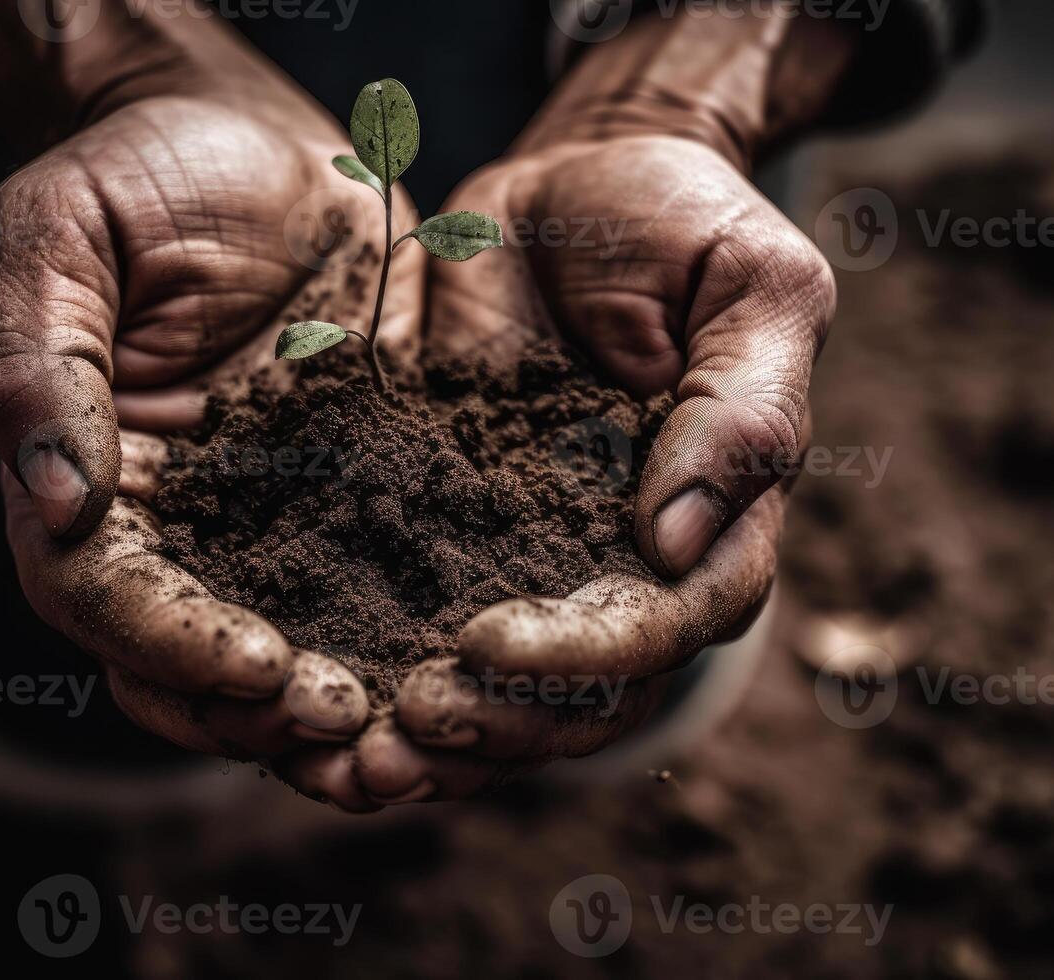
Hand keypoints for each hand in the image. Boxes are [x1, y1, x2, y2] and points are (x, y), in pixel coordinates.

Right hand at [0, 16, 423, 772]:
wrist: (270, 147)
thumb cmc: (146, 169)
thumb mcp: (59, 233)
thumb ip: (38, 360)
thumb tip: (59, 503)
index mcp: (85, 476)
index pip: (101, 596)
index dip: (169, 642)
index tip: (257, 661)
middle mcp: (170, 526)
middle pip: (182, 664)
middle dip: (256, 713)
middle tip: (348, 723)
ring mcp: (264, 527)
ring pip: (277, 660)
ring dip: (332, 717)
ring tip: (410, 746)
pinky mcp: (355, 507)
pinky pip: (372, 599)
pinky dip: (406, 652)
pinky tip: (466, 677)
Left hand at [335, 9, 851, 803]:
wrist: (574, 189)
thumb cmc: (682, 220)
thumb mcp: (753, 285)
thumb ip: (742, 407)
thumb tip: (676, 543)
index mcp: (709, 523)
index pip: (664, 627)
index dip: (582, 655)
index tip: (488, 642)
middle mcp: (620, 565)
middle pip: (578, 695)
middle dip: (493, 723)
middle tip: (404, 726)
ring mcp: (531, 558)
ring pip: (496, 691)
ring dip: (427, 736)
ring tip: (346, 757)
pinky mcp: (446, 531)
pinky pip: (412, 625)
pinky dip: (366, 675)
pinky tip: (300, 702)